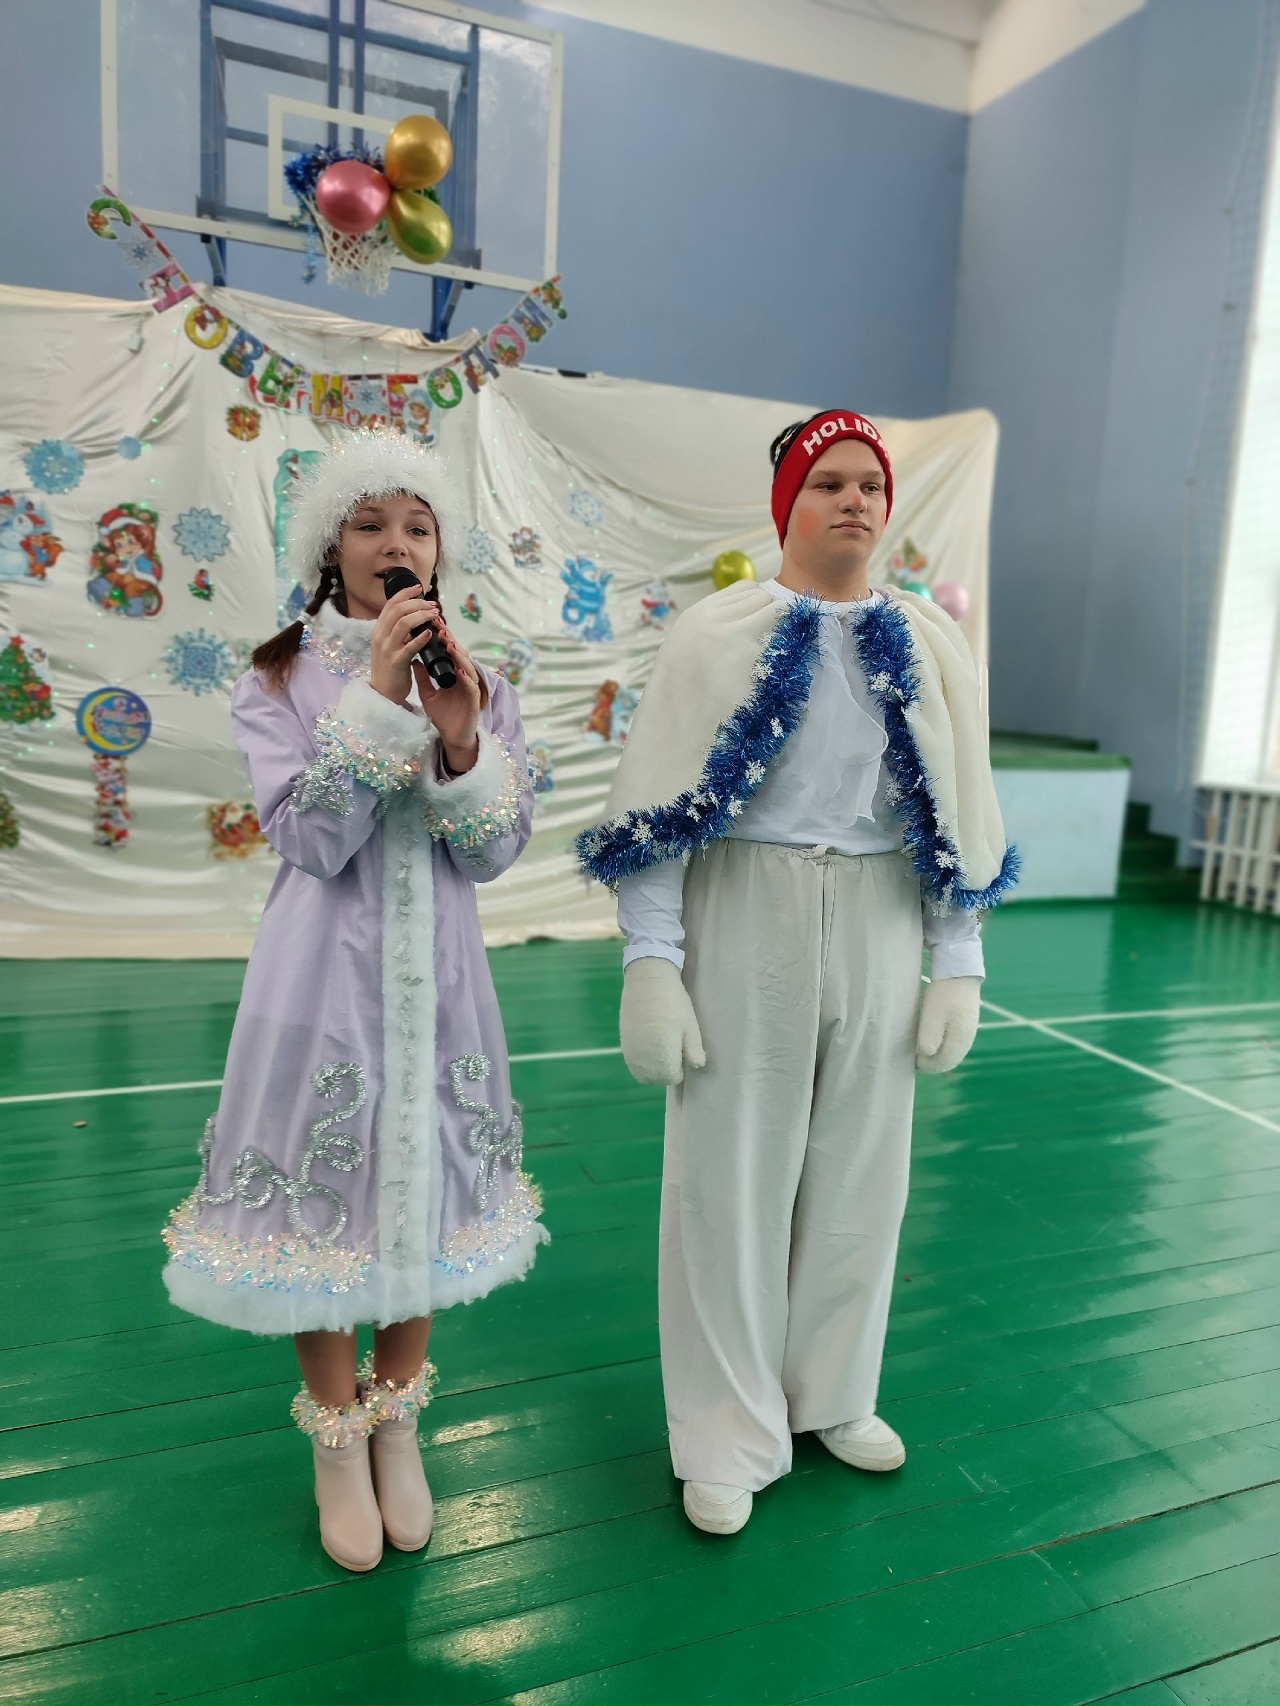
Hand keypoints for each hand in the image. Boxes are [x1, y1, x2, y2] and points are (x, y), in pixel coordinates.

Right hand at [370, 582, 435, 708]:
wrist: (383, 693)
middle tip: (433, 604)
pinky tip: (430, 633)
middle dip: (417, 603)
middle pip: (398, 610)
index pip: (390, 604)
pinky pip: (409, 647)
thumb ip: (398, 631)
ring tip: (435, 614)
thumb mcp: (390, 645)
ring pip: (403, 624)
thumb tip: (414, 615)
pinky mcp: (396, 663)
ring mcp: (387, 649)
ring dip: (421, 616)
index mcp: (379, 630)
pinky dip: (421, 638)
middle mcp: (380, 637)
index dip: (405, 593)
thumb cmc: (391, 668)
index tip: (419, 587)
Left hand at [411, 601, 482, 772]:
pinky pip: (472, 688)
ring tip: (449, 644)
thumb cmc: (444, 716)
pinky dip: (466, 679)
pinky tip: (459, 671)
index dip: (442, 639)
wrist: (453, 737)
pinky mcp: (474, 702)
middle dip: (451, 641)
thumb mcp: (428, 694)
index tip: (432, 625)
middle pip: (460, 655)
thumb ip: (423, 678)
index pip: (449, 653)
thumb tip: (413, 659)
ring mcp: (470, 689)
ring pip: (467, 668)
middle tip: (440, 626)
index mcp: (454, 675)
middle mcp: (464, 679)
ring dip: (459, 656)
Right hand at [620, 957, 705, 1084]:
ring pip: (643, 1075)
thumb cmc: (674, 1001)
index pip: (672, 1078)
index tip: (683, 1052)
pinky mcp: (623, 1044)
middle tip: (673, 1048)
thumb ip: (694, 1050)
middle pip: (657, 1079)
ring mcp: (631, 1052)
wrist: (647, 981)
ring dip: (653, 1068)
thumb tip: (697, 1066)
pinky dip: (642, 1061)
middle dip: (667, 1070)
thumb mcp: (690, 1025)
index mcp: (662, 1054)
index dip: (680, 1068)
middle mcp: (643, 1058)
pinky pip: (633, 1064)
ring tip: (661, 1047)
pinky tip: (649, 1044)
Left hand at [916, 976, 981, 1073]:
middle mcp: (968, 1039)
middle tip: (914, 1057)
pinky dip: (943, 1047)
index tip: (912, 1059)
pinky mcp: (966, 1025)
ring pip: (952, 1053)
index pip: (943, 1063)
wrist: (959, 972)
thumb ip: (929, 1038)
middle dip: (931, 1063)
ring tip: (920, 1050)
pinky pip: (955, 1044)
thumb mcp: (932, 1015)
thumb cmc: (943, 993)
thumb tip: (927, 1055)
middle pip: (949, 1061)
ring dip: (937, 1055)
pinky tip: (932, 1040)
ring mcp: (969, 1032)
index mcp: (960, 1040)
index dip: (926, 1065)